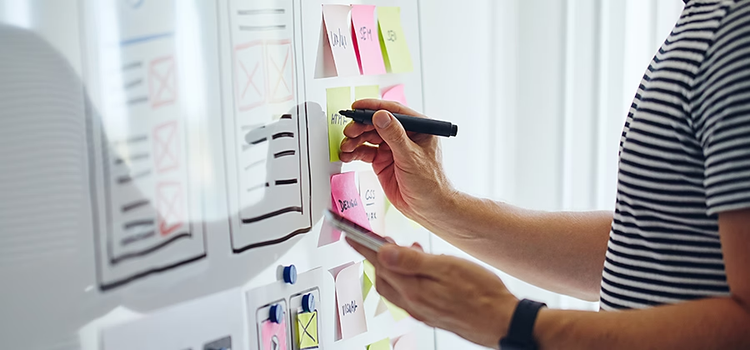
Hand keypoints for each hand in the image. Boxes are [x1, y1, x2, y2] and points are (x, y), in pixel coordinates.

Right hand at [339, 99, 454, 221]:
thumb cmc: (430, 183)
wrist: (427, 208)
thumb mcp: (411, 157)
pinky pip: (365, 151)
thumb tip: (381, 116)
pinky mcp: (383, 160)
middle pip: (377, 123)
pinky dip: (354, 152)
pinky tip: (347, 155)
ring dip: (355, 140)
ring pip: (369, 137)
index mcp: (418, 128)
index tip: (357, 107)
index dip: (374, 107)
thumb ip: (394, 136)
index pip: (394, 111)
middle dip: (361, 126)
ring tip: (346, 146)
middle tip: (349, 131)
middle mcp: (404, 136)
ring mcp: (392, 148)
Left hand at [347, 238, 517, 348]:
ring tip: (403, 248)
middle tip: (376, 238)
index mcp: (414, 291)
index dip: (362, 246)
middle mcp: (414, 304)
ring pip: (395, 286)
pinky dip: (406, 277)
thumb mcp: (448, 267)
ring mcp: (423, 311)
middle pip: (383, 277)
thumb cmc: (483, 295)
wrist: (504, 321)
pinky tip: (421, 269)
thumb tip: (383, 252)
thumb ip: (413, 261)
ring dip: (393, 266)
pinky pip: (409, 293)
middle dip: (376, 255)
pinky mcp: (433, 313)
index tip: (348, 234)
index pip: (379, 264)